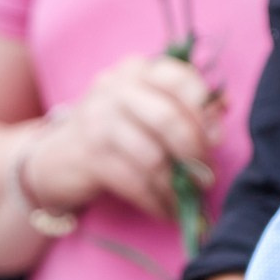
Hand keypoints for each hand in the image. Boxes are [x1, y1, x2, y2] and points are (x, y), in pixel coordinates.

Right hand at [26, 56, 218, 222]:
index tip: (216, 138)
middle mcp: (115, 88)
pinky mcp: (89, 157)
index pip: (179, 78)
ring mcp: (98, 121)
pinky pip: (135, 183)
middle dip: (194, 152)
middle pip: (168, 119)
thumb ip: (181, 104)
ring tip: (187, 199)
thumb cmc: (113, 130)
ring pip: (153, 157)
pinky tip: (166, 210)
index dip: (204, 110)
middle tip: (205, 175)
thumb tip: (225, 105)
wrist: (54, 157)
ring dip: (176, 186)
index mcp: (136, 70)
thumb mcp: (142, 107)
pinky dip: (157, 201)